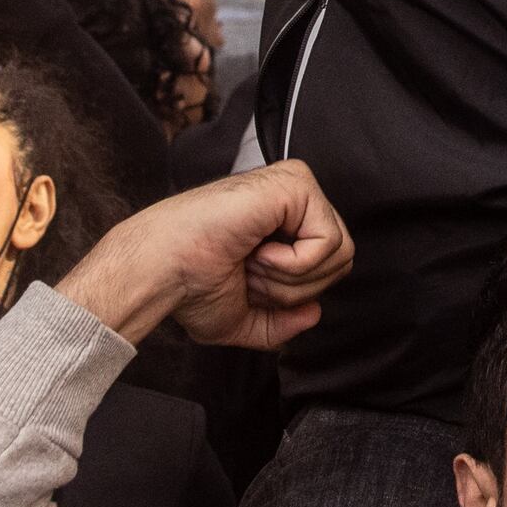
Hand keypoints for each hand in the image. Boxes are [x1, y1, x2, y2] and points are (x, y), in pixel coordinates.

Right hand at [57, 158, 349, 350]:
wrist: (164, 270)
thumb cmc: (191, 286)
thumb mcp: (243, 319)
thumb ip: (283, 322)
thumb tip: (315, 313)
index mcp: (281, 225)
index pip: (328, 267)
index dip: (291, 294)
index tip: (247, 285)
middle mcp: (292, 201)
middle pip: (341, 262)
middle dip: (294, 289)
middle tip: (248, 273)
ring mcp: (295, 187)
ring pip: (339, 253)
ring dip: (290, 278)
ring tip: (251, 261)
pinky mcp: (296, 183)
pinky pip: (328, 241)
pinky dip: (292, 264)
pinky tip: (257, 250)